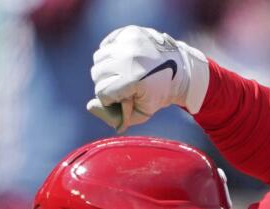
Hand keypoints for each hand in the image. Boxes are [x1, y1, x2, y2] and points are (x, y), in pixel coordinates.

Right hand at [88, 25, 208, 132]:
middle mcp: (128, 56)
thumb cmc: (159, 93)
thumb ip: (115, 116)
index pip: (102, 92)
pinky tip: (124, 59)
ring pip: (99, 58)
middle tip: (124, 85)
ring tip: (124, 72)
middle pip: (97, 74)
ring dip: (108, 68)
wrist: (180, 69)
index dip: (110, 99)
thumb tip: (89, 106)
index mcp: (133, 78)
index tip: (124, 97)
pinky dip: (111, 53)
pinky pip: (106, 44)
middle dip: (107, 83)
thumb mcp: (142, 112)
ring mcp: (128, 41)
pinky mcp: (129, 31)